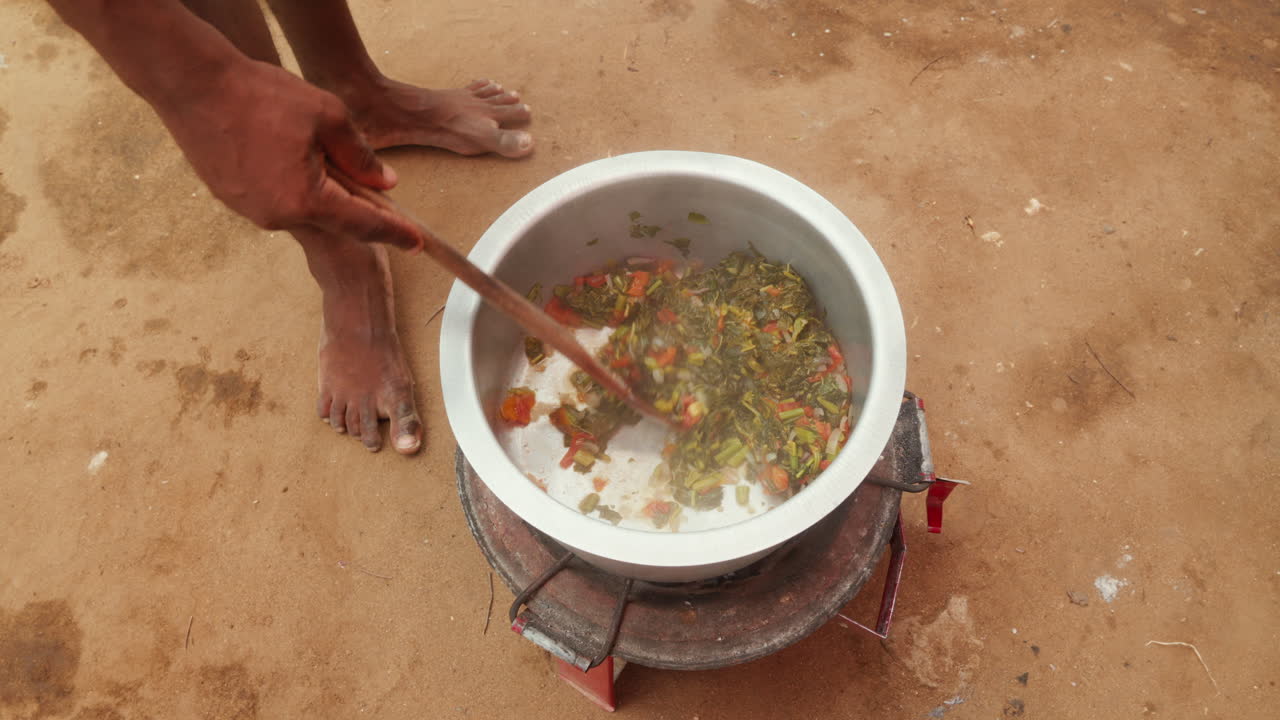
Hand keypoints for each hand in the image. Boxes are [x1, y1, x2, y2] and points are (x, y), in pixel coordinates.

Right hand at [155, 58, 419, 248]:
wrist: (191, 83)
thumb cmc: (261, 95)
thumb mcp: (328, 116)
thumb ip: (360, 155)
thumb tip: (384, 183)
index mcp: (305, 200)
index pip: (363, 224)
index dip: (394, 232)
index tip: (416, 243)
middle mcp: (276, 217)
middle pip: (333, 217)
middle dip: (356, 203)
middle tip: (377, 186)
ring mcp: (249, 211)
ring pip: (302, 207)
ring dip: (321, 189)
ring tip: (321, 154)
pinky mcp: (230, 198)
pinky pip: (275, 199)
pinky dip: (292, 184)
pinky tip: (290, 156)